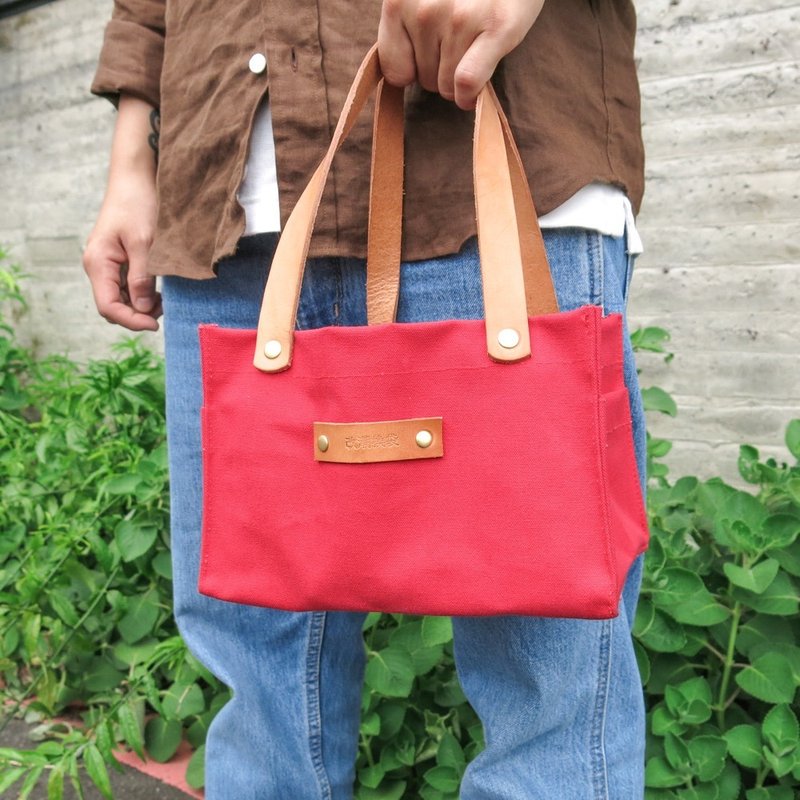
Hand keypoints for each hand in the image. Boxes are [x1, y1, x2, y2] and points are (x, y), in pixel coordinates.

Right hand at [83, 96, 160, 331]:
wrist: (137, 177)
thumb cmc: (139, 204)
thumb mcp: (145, 243)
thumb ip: (142, 278)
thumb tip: (142, 309)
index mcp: (98, 263)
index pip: (108, 307)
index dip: (131, 321)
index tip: (156, 324)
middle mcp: (99, 267)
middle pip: (114, 306)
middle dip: (138, 314)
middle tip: (164, 307)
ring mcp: (109, 264)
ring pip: (123, 298)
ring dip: (143, 304)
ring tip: (164, 297)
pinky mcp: (120, 260)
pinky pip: (129, 285)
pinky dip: (144, 292)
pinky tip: (160, 288)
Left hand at [378, 0, 544, 109]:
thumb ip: (404, 27)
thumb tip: (400, 78)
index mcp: (400, 0)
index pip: (394, 69)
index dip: (414, 71)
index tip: (428, 60)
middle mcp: (425, 8)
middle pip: (423, 80)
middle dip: (440, 72)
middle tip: (458, 47)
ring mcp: (459, 18)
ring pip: (447, 85)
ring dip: (458, 81)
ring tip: (472, 50)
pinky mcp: (495, 27)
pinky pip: (468, 82)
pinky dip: (470, 95)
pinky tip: (474, 92)